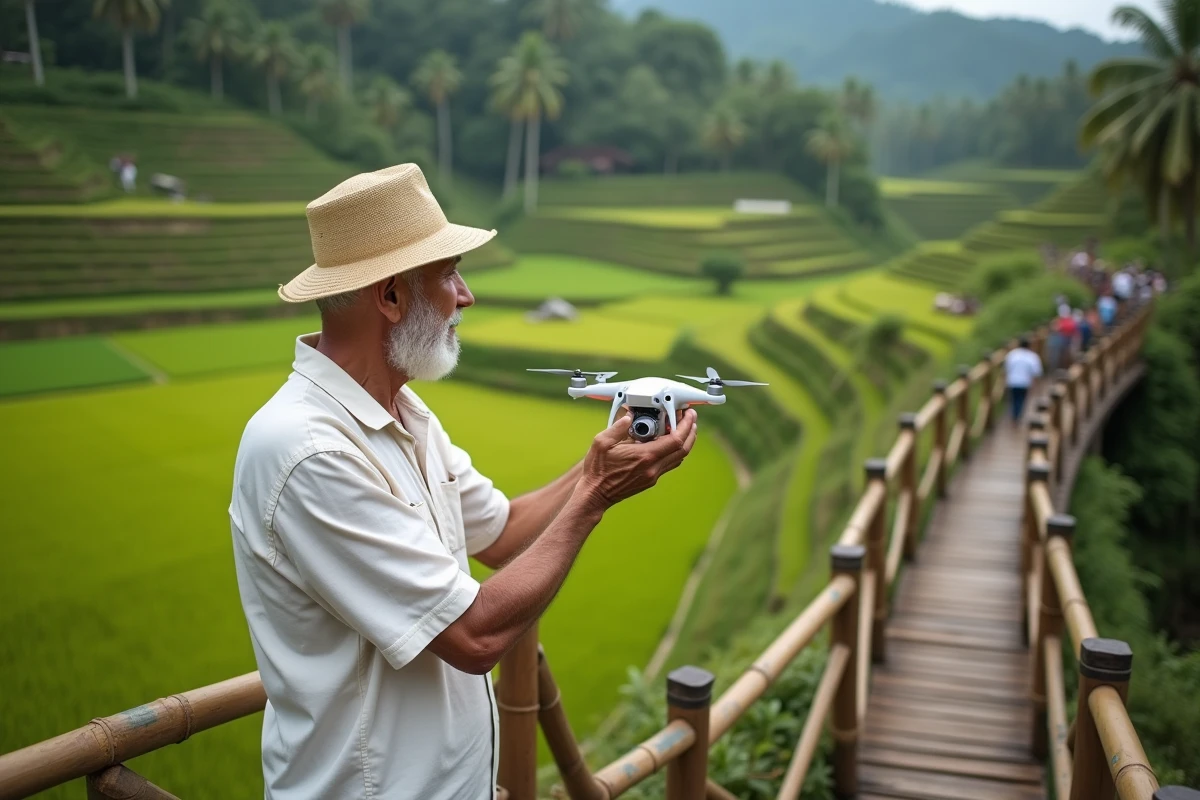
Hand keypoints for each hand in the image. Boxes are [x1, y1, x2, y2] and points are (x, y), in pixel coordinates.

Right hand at [577, 409, 697, 511]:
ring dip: (685, 442)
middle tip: (690, 419)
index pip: (676, 440)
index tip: (688, 415)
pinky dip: (674, 451)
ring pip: (679, 458)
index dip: (685, 425)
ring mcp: (653, 475)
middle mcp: (653, 467)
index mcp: (644, 456)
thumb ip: (618, 427)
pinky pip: (669, 464)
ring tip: (683, 428)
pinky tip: (669, 442)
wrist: (595, 494)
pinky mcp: (650, 480)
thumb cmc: (597, 470)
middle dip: (690, 432)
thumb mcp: (602, 442)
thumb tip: (629, 417)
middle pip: (683, 449)